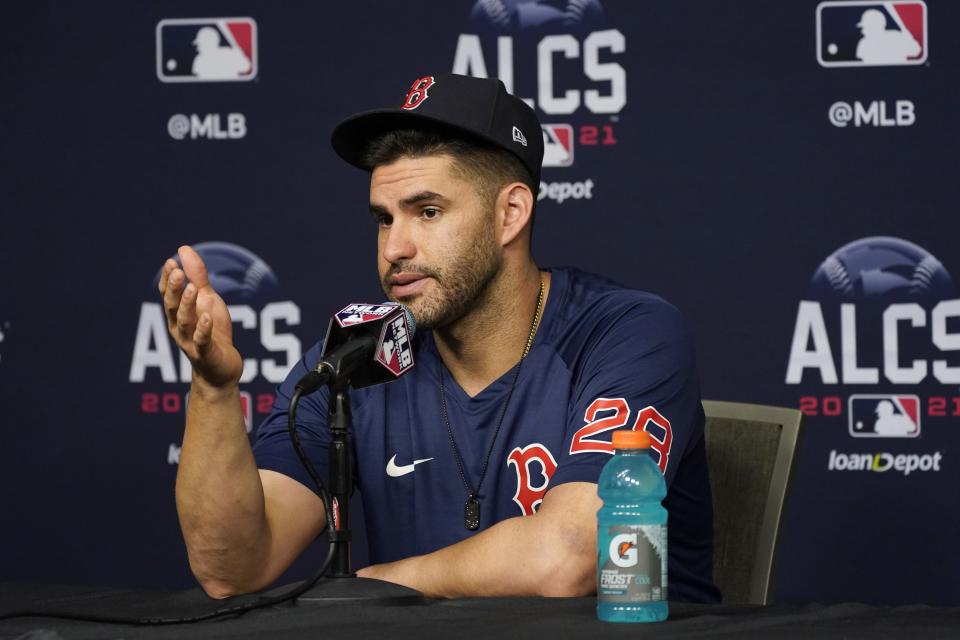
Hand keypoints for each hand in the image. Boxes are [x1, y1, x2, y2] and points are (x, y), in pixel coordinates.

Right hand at [159, 245, 242, 388]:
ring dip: (186, 305)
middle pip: (171, 307)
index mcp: (178, 314)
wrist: (221, 369)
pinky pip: (202, 341)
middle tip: (176, 272)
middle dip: (173, 289)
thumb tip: (183, 249)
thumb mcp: (207, 300)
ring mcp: (191, 342)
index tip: (170, 263)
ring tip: (191, 289)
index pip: (167, 294)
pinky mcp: (206, 354)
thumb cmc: (213, 332)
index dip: (167, 280)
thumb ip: (197, 276)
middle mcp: (179, 328)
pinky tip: (207, 316)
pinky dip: (203, 329)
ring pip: (185, 322)